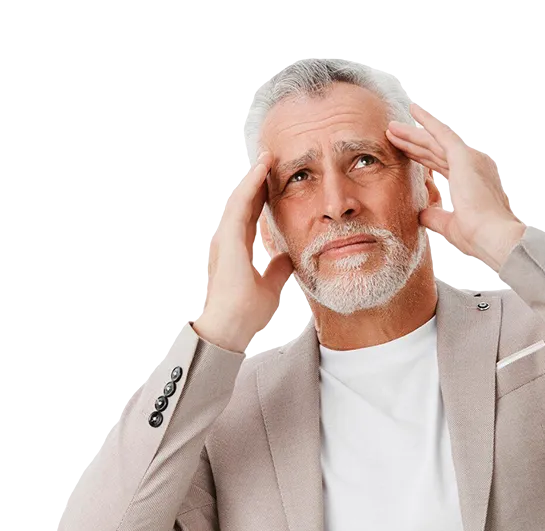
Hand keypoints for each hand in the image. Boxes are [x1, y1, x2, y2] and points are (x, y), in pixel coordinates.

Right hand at [202, 152, 294, 347]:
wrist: (231, 329)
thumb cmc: (246, 314)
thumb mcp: (271, 287)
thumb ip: (277, 270)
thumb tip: (289, 257)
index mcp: (237, 250)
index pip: (250, 216)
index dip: (260, 197)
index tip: (273, 180)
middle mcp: (228, 242)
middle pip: (243, 204)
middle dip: (257, 181)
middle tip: (270, 158)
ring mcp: (225, 241)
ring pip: (239, 201)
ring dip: (253, 178)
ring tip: (267, 157)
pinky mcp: (227, 242)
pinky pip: (239, 208)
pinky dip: (249, 189)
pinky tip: (260, 173)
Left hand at [385, 104, 525, 270]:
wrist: (493, 237)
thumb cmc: (478, 236)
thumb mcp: (450, 226)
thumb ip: (435, 216)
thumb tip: (420, 214)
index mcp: (471, 182)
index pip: (441, 166)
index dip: (421, 159)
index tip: (406, 154)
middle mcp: (473, 166)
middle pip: (435, 152)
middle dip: (413, 144)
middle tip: (393, 134)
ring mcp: (470, 159)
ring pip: (434, 142)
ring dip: (412, 134)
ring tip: (392, 127)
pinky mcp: (463, 157)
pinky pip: (441, 134)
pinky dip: (426, 122)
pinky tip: (413, 110)